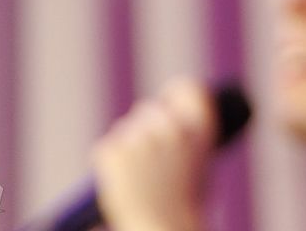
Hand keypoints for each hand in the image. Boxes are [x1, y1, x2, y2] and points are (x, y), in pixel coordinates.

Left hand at [90, 77, 216, 230]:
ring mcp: (141, 139)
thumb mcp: (200, 164)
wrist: (164, 229)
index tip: (168, 99)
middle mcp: (172, 127)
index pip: (186, 88)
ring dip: (127, 146)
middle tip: (146, 156)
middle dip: (145, 126)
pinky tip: (121, 181)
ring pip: (124, 130)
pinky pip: (106, 148)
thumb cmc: (184, 205)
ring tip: (137, 178)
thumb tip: (169, 120)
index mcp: (200, 127)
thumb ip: (186, 138)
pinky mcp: (113, 152)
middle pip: (147, 109)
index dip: (175, 92)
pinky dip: (109, 162)